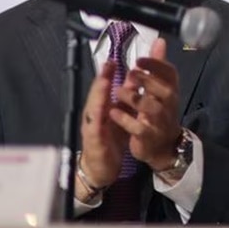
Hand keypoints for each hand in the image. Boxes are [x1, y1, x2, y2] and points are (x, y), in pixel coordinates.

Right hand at [77, 61, 130, 194]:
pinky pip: (96, 130)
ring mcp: (92, 128)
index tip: (114, 59)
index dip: (108, 74)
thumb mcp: (121, 115)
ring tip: (103, 81)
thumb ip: (127, 96)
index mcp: (102, 107)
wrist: (101, 168)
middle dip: (102, 79)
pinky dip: (99, 120)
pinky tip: (103, 112)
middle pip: (97, 94)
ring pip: (94, 109)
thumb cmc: (110, 138)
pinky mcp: (94, 142)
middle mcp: (94, 115)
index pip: (105, 88)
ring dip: (98, 95)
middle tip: (108, 64)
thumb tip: (136, 75)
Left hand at [109, 38, 182, 171]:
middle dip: (148, 79)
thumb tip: (159, 41)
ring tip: (119, 90)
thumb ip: (158, 66)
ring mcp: (159, 121)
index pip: (170, 73)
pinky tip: (114, 112)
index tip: (139, 59)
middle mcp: (168, 105)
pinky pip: (138, 128)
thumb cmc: (159, 112)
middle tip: (131, 72)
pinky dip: (126, 119)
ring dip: (135, 97)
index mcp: (171, 91)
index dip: (157, 65)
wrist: (162, 146)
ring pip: (150, 108)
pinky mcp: (148, 136)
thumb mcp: (160, 89)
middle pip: (164, 89)